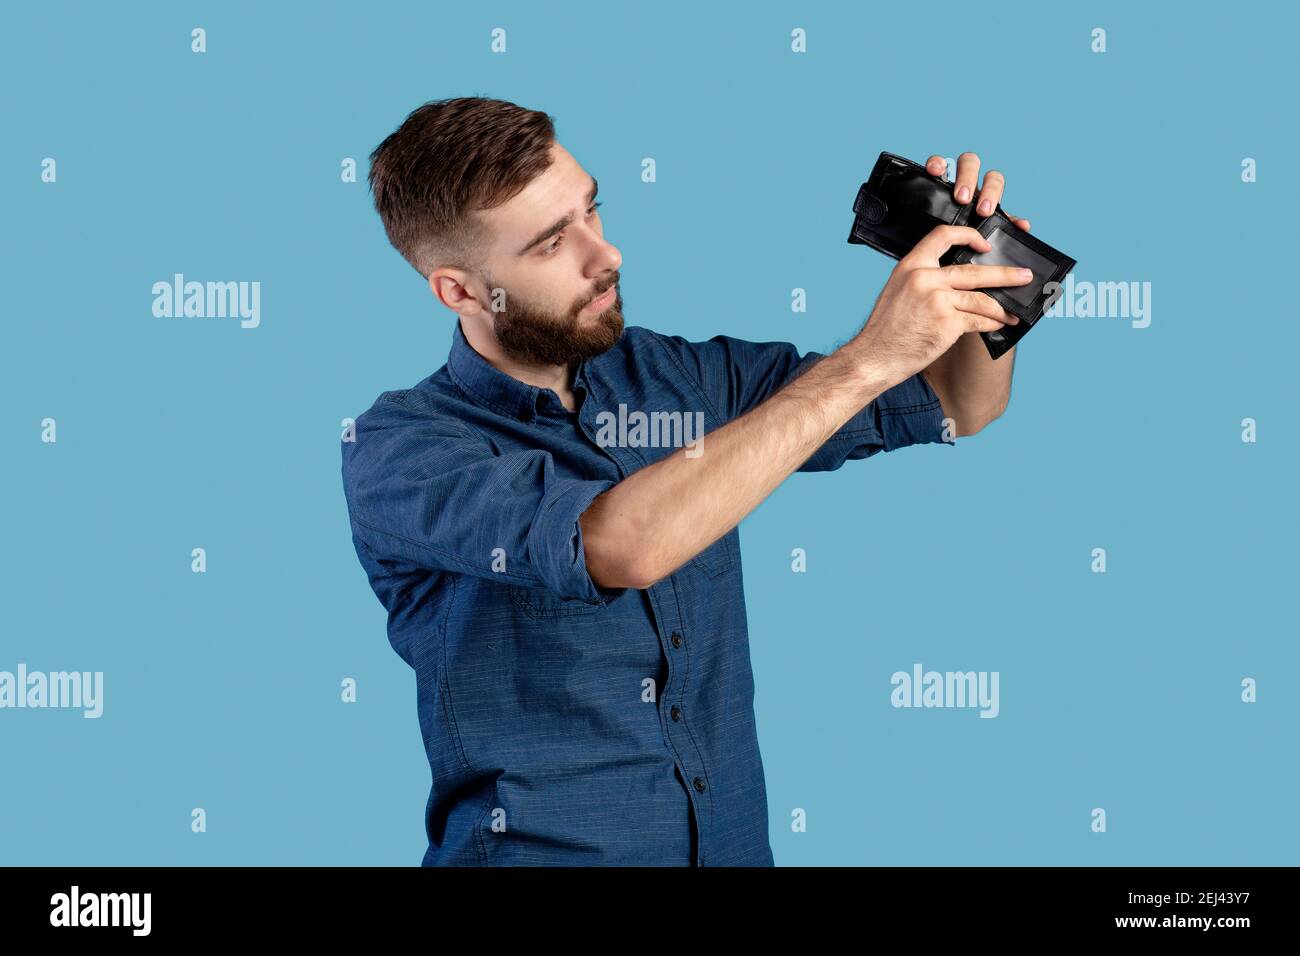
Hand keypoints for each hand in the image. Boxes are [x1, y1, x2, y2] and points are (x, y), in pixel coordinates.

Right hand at [851, 224, 1034, 384]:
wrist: (875, 357)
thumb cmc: (887, 329)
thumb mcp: (898, 292)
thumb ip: (924, 280)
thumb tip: (958, 281)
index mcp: (911, 266)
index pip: (943, 235)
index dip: (969, 236)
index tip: (985, 245)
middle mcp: (925, 278)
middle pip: (975, 270)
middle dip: (1005, 275)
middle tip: (1024, 276)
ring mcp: (937, 300)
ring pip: (982, 298)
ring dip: (1002, 307)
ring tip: (1013, 312)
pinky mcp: (947, 323)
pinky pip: (978, 320)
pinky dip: (992, 323)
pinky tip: (998, 326)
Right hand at [925, 152, 1031, 231]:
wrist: (938, 237)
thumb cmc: (963, 233)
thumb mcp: (982, 233)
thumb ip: (1002, 227)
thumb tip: (1024, 225)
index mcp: (982, 194)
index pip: (993, 181)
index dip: (991, 193)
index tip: (983, 212)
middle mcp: (970, 182)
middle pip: (981, 167)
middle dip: (974, 182)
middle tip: (965, 201)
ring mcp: (952, 177)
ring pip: (965, 161)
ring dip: (963, 175)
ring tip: (956, 195)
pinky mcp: (933, 177)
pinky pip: (936, 162)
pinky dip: (937, 162)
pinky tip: (934, 172)